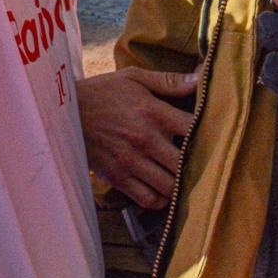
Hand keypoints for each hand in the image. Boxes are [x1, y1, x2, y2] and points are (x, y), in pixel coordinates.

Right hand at [78, 67, 197, 209]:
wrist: (65, 113)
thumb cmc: (103, 92)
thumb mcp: (134, 78)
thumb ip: (169, 81)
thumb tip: (200, 78)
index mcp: (152, 113)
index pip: (192, 129)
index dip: (208, 133)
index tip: (212, 134)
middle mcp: (144, 140)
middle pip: (184, 164)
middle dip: (196, 165)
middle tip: (201, 162)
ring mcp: (131, 162)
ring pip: (169, 186)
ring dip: (179, 185)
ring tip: (183, 177)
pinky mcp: (118, 178)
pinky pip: (147, 199)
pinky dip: (160, 199)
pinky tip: (164, 189)